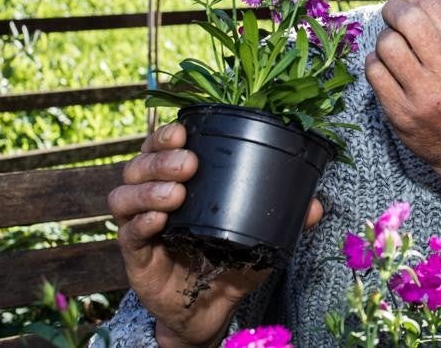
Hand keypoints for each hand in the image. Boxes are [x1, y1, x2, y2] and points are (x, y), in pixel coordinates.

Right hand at [108, 122, 323, 347]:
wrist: (210, 311)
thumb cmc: (229, 262)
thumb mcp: (258, 238)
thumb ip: (284, 220)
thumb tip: (316, 205)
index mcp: (178, 182)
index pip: (161, 148)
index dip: (166, 136)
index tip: (183, 130)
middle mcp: (152, 198)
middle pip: (139, 165)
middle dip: (160, 159)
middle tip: (188, 163)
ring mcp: (140, 227)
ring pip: (124, 196)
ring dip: (148, 189)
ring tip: (176, 193)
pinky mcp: (135, 258)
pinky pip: (127, 235)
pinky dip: (141, 224)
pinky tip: (158, 221)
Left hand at [365, 0, 440, 203]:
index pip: (432, 6)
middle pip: (407, 19)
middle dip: (393, 8)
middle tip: (392, 11)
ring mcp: (423, 96)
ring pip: (387, 44)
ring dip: (385, 37)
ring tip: (393, 44)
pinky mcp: (401, 115)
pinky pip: (374, 73)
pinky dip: (375, 62)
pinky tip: (386, 66)